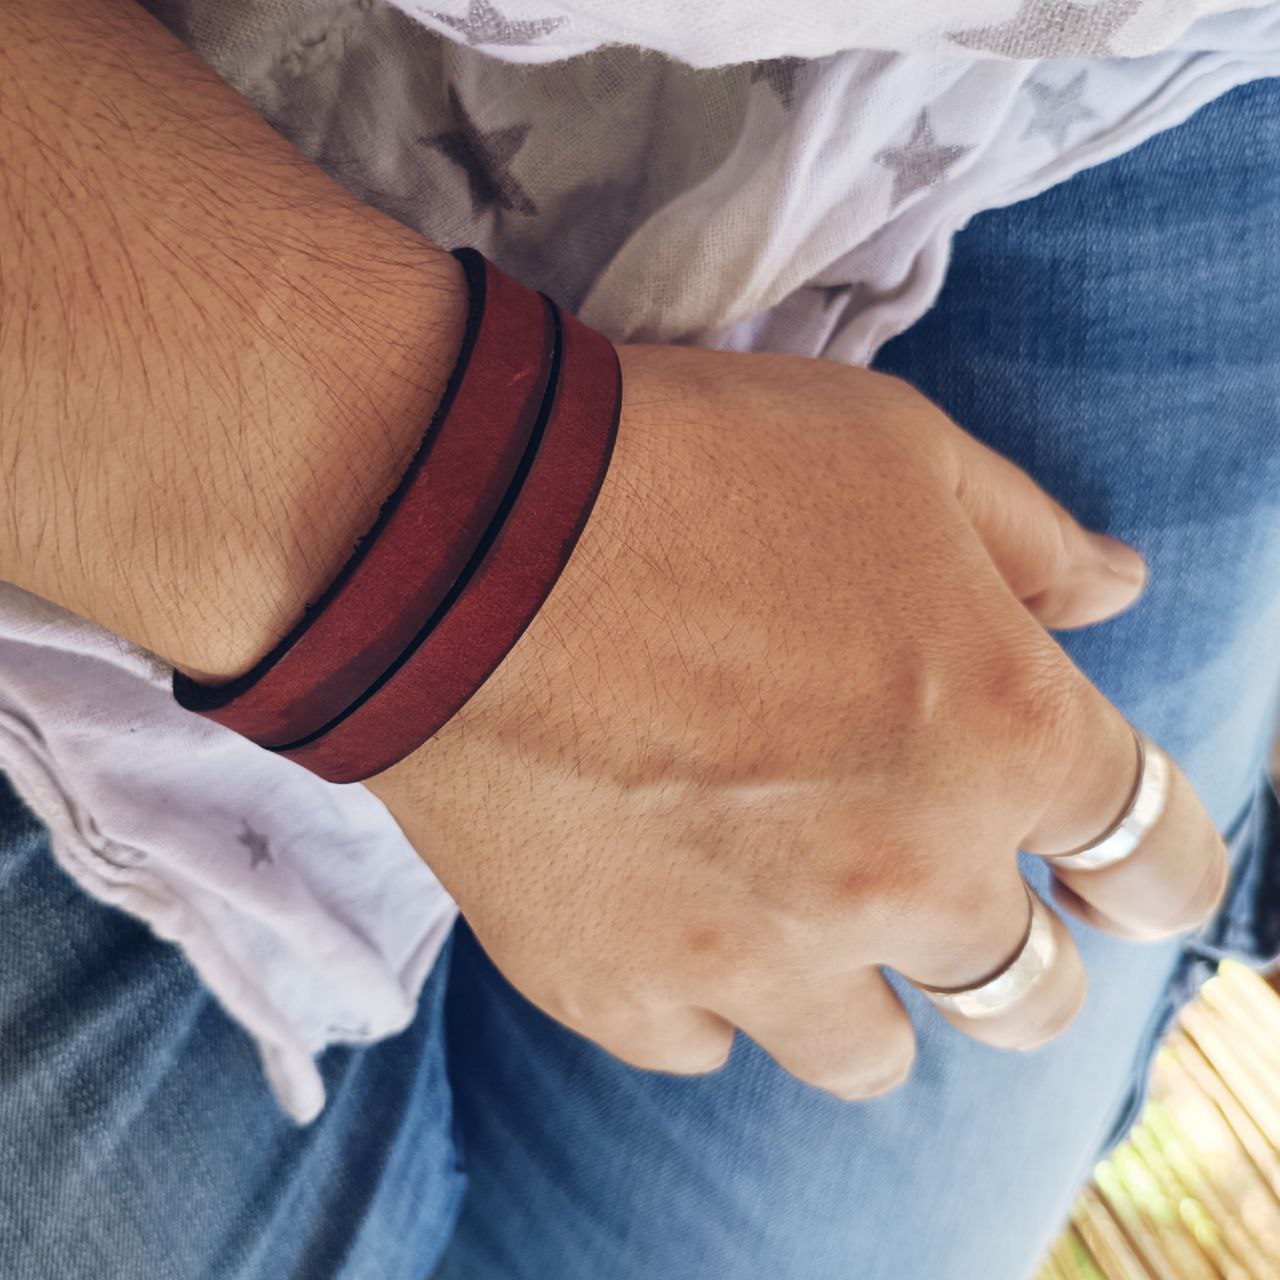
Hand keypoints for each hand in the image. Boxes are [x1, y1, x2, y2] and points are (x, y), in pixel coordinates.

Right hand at [371, 342, 1226, 1098]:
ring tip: (799, 906)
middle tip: (941, 887)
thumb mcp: (894, 449)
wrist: (459, 527)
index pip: (1154, 858)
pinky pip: (704, 1039)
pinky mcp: (620, 990)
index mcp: (1005, 740)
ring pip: (869, 1053)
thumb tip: (1111, 591)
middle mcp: (904, 879)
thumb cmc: (691, 461)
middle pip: (1024, 994)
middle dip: (1005, 950)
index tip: (1115, 873)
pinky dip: (705, 985)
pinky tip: (668, 899)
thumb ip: (1028, 540)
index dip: (1150, 867)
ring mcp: (758, 957)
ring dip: (860, 990)